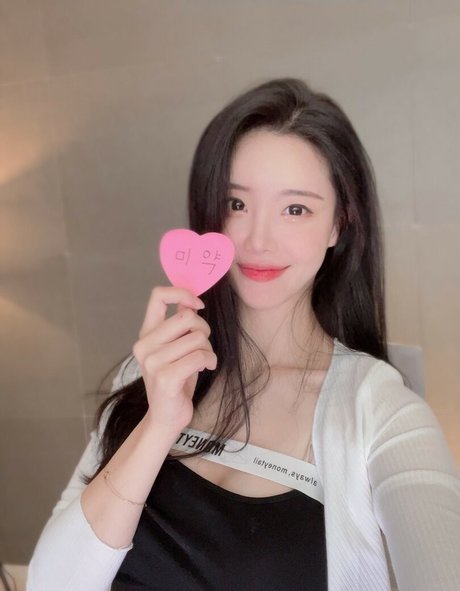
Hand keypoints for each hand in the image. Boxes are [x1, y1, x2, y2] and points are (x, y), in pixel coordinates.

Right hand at [132, 286, 216, 434]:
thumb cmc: (175, 380)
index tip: (197, 305)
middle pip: (187, 317)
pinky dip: (210, 360)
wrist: (166, 417)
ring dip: (208, 349)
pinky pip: (200, 356)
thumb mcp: (174, 348)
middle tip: (203, 345)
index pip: (158, 296)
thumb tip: (190, 301)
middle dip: (203, 329)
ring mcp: (153, 362)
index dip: (182, 293)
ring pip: (197, 338)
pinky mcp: (165, 377)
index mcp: (146, 334)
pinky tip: (206, 368)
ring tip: (203, 361)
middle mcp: (145, 345)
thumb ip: (178, 325)